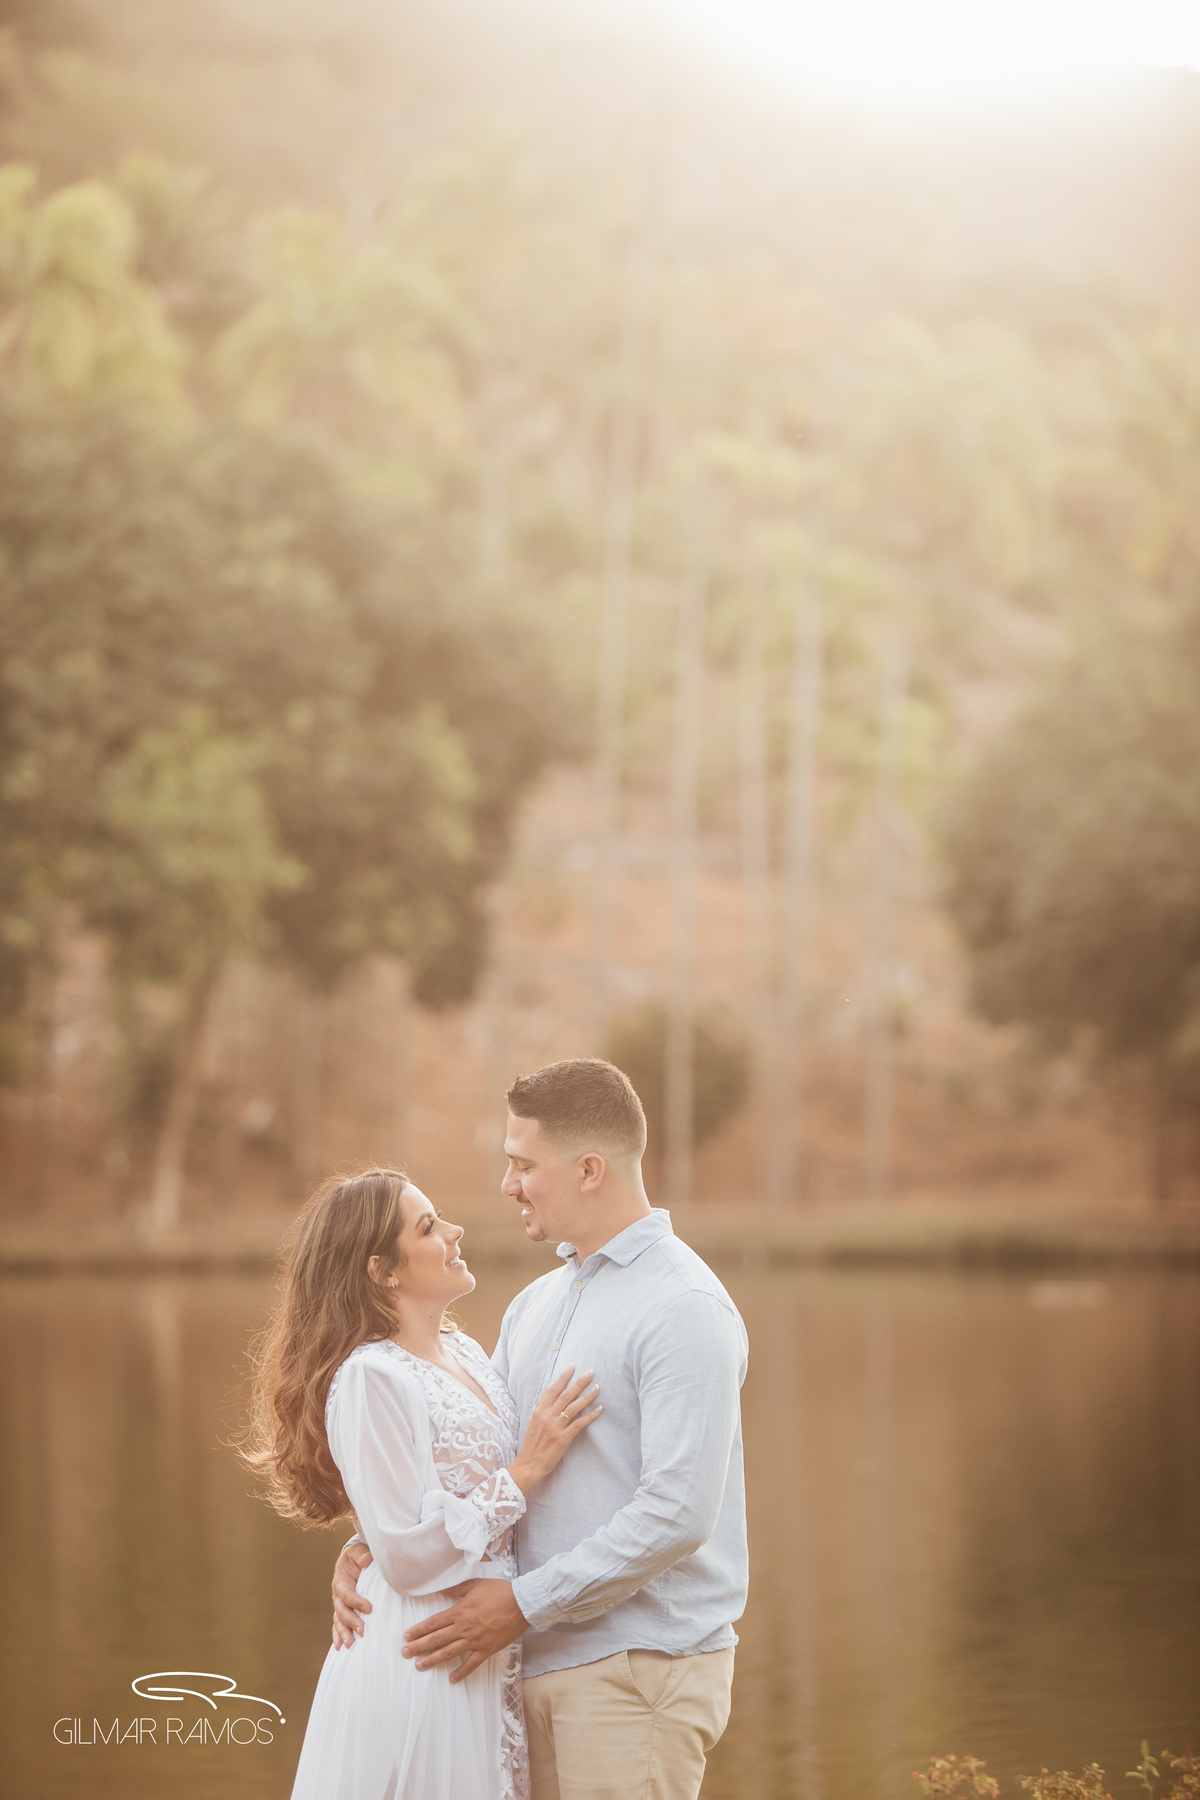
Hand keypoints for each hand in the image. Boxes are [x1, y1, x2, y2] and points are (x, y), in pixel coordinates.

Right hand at [331, 1540, 374, 1649]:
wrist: (351, 1560)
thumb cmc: (357, 1556)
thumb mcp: (359, 1551)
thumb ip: (362, 1555)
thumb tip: (367, 1559)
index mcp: (341, 1580)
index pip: (346, 1593)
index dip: (355, 1601)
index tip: (368, 1608)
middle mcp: (337, 1594)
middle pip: (341, 1610)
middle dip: (351, 1622)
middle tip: (362, 1631)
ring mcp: (338, 1604)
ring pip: (338, 1620)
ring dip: (343, 1633)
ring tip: (350, 1645)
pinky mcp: (341, 1610)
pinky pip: (337, 1624)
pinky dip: (337, 1635)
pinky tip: (339, 1647)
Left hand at [403, 1579, 527, 1681]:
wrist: (521, 1604)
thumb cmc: (498, 1592)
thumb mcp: (475, 1585)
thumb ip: (456, 1589)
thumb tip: (440, 1591)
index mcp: (459, 1612)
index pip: (434, 1623)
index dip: (419, 1630)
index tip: (407, 1637)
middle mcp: (464, 1629)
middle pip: (437, 1639)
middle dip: (419, 1647)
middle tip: (405, 1653)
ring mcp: (475, 1641)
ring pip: (449, 1653)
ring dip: (433, 1660)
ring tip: (420, 1666)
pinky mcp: (486, 1650)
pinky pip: (471, 1664)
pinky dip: (461, 1673)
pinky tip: (452, 1679)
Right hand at [507, 1365, 601, 1493]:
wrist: (529, 1463)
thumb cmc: (531, 1442)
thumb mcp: (533, 1420)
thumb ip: (540, 1404)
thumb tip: (544, 1388)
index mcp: (539, 1411)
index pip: (553, 1389)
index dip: (563, 1377)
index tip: (572, 1366)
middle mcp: (548, 1416)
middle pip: (566, 1396)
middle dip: (579, 1383)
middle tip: (590, 1372)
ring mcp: (556, 1427)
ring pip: (574, 1408)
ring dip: (587, 1397)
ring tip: (597, 1387)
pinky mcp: (563, 1438)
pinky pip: (579, 1424)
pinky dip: (590, 1416)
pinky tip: (599, 1409)